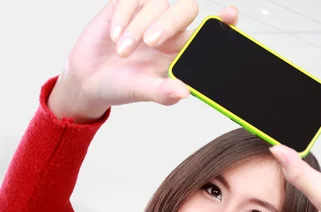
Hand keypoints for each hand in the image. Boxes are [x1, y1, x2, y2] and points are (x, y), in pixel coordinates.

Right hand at [62, 0, 238, 108]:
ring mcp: (147, 16)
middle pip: (186, 9)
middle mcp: (168, 30)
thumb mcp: (142, 91)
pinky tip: (115, 36)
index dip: (220, 23)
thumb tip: (184, 92)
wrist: (88, 80)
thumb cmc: (121, 86)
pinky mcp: (126, 5)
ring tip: (123, 52)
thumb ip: (163, 92)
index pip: (206, 32)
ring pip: (158, 4)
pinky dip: (125, 17)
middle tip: (152, 43)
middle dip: (170, 24)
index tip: (231, 15)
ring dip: (138, 28)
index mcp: (179, 52)